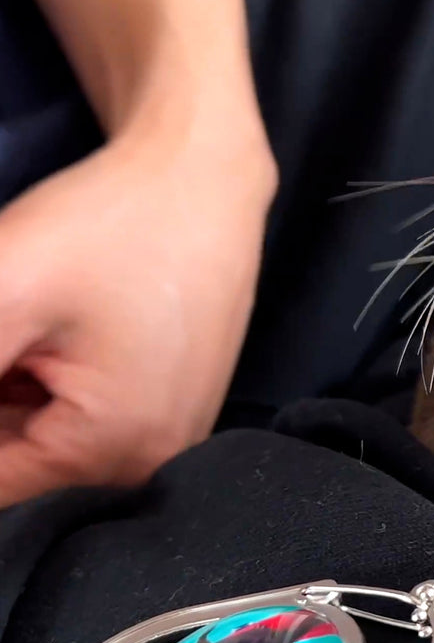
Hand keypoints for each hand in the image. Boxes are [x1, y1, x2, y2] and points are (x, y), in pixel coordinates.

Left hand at [0, 113, 276, 505]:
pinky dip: (52, 383)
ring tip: (38, 321)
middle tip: (18, 321)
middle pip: (20, 462)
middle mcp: (154, 463)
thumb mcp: (2, 294)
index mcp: (115, 451)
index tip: (3, 336)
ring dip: (17, 390)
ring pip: (49, 440)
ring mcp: (173, 436)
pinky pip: (89, 421)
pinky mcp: (176, 408)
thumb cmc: (115, 225)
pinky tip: (61, 331)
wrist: (204, 179)